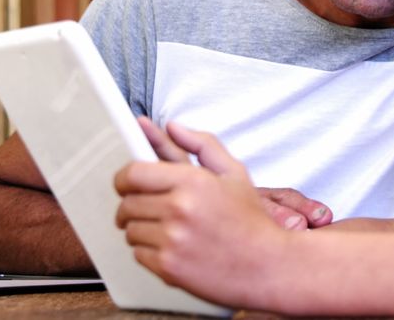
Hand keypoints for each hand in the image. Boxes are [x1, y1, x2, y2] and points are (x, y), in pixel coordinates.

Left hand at [115, 122, 282, 304]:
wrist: (269, 267)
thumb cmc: (252, 221)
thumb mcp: (234, 173)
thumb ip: (202, 144)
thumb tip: (172, 126)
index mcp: (193, 181)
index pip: (133, 173)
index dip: (124, 178)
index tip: (127, 184)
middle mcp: (179, 208)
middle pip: (127, 203)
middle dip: (133, 206)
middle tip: (150, 210)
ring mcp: (172, 240)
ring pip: (130, 230)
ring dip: (142, 229)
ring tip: (167, 230)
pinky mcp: (169, 268)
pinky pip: (138, 254)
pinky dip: (149, 252)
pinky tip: (173, 249)